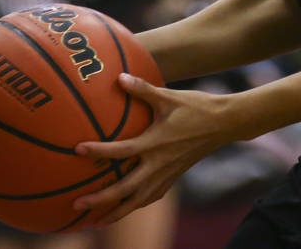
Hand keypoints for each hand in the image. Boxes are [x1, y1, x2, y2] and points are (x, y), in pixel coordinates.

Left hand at [73, 73, 232, 225]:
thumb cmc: (196, 107)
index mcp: (154, 143)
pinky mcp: (174, 177)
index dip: (98, 151)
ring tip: (96, 222)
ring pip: (137, 201)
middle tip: (76, 205)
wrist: (224, 123)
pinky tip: (128, 207)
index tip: (78, 150)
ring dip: (116, 213)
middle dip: (100, 200)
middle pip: (124, 189)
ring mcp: (166, 174)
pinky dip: (136, 205)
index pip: (120, 151)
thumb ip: (143, 89)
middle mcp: (158, 164)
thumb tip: (119, 77)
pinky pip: (151, 197)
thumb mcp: (168, 96)